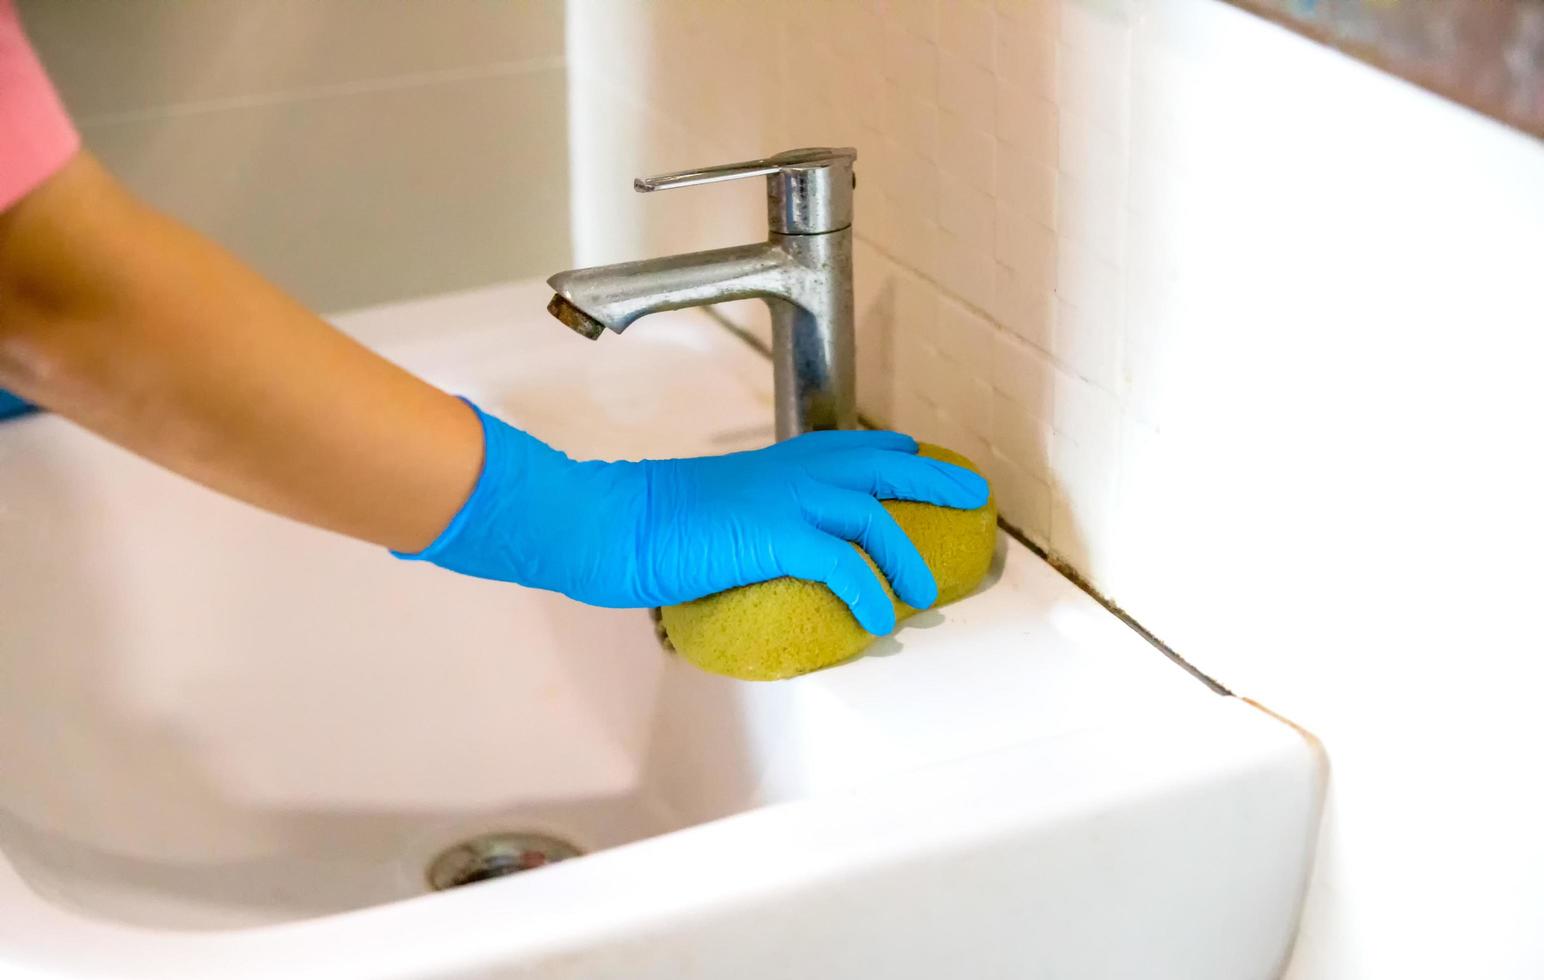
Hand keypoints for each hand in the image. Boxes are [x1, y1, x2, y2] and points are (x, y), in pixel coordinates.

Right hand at [395, 402, 990, 633]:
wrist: (609, 522)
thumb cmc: (645, 522)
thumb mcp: (709, 510)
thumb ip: (745, 524)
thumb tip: (751, 555)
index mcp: (777, 462)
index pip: (853, 446)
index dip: (894, 454)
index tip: (917, 462)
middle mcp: (792, 472)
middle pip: (886, 465)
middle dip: (934, 479)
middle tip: (971, 496)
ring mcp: (786, 500)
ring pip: (876, 517)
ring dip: (905, 559)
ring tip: (919, 596)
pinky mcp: (776, 536)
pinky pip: (843, 565)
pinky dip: (867, 594)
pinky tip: (873, 621)